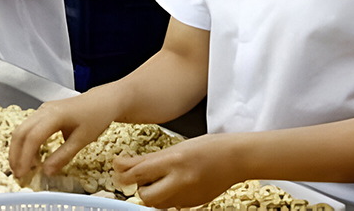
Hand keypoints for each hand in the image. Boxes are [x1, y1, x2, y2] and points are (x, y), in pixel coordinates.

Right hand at [8, 92, 120, 178]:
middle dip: (15, 154)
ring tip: (21, 167)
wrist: (102, 101)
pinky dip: (25, 143)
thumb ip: (63, 156)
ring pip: (21, 129)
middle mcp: (44, 110)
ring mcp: (42, 109)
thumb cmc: (96, 118)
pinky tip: (31, 156)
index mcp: (54, 115)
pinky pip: (28, 127)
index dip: (25, 157)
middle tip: (17, 174)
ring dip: (18, 149)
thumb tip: (46, 172)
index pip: (32, 138)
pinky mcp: (43, 112)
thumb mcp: (82, 140)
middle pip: (21, 132)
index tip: (23, 174)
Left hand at [113, 133, 241, 208]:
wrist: (236, 158)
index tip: (118, 165)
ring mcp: (188, 195)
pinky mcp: (194, 203)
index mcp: (174, 161)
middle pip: (144, 196)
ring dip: (152, 193)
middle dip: (137, 188)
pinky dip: (167, 197)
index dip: (121, 170)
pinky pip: (172, 205)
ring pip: (157, 203)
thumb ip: (151, 159)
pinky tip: (174, 184)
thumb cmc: (208, 147)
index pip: (137, 172)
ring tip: (159, 179)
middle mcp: (180, 180)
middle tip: (140, 177)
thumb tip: (127, 164)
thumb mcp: (176, 147)